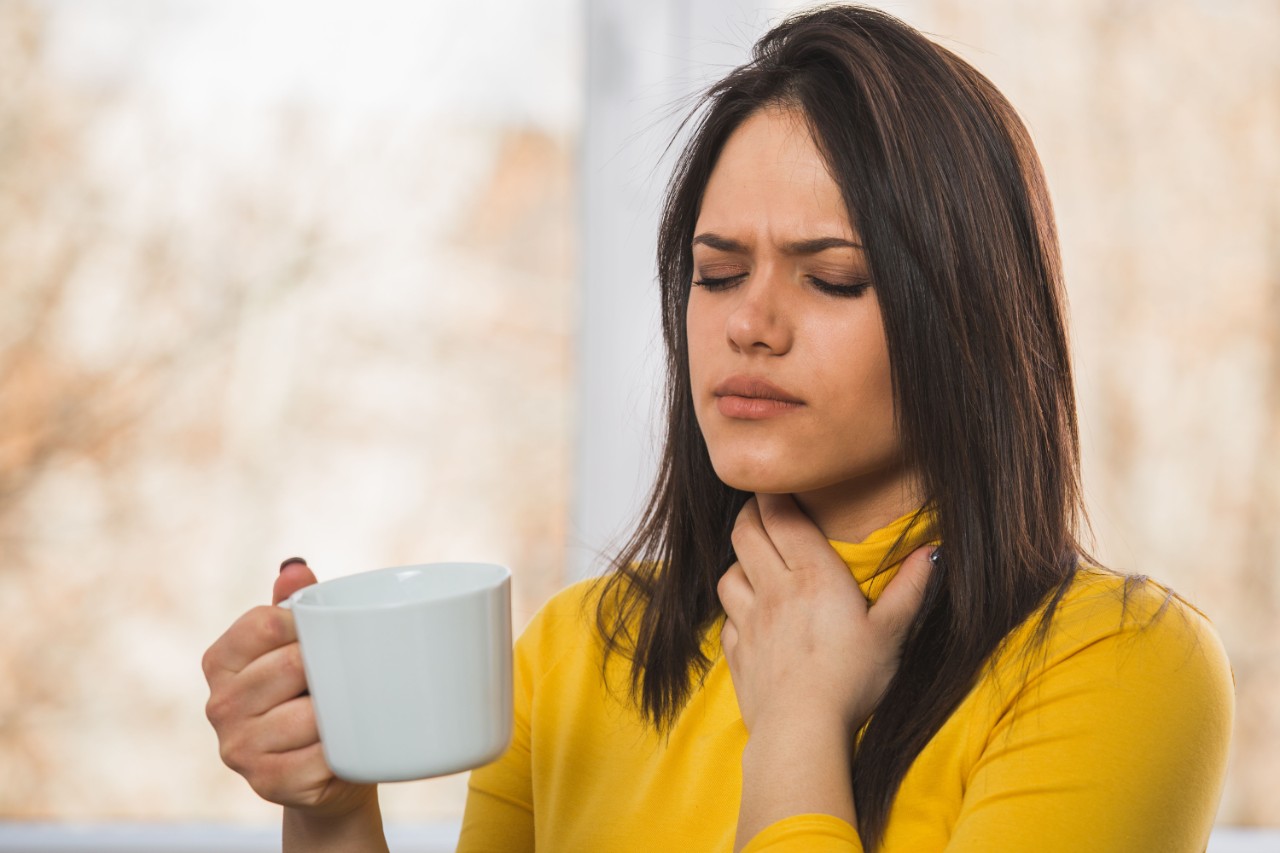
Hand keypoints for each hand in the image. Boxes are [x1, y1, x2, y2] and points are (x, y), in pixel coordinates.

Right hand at [202, 559, 376, 818]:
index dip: (307, 623)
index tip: (331, 632)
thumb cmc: (315, 691)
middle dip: (332, 667)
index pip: (263, 623)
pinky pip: (321, 756)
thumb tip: (295, 567)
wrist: (331, 768)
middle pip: (290, 665)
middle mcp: (219, 705)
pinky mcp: (266, 784)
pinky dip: (345, 748)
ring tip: (354, 707)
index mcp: (219, 661)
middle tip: (353, 673)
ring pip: (309, 714)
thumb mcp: (302, 643)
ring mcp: (238, 748)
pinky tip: (351, 743)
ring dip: (343, 710)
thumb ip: (295, 604)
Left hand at [717, 494, 935, 735]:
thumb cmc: (851, 681)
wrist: (802, 731)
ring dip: (739, 562)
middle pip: (746, 533)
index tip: (777, 483)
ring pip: (729, 573)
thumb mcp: (891, 633)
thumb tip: (932, 551)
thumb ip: (909, 588)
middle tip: (763, 511)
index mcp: (813, 576)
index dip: (773, 493)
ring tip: (756, 563)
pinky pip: (726, 617)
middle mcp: (774, 590)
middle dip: (751, 515)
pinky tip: (751, 616)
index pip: (781, 517)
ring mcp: (749, 621)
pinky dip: (735, 609)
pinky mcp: (737, 651)